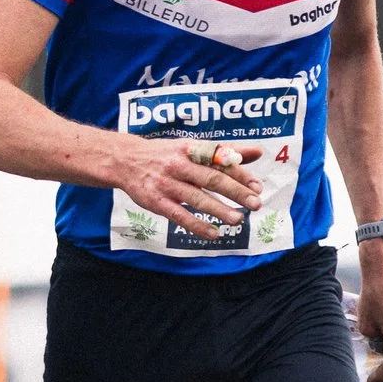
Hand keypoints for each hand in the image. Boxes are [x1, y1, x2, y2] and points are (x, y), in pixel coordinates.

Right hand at [117, 139, 265, 241]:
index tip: (257, 186)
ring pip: (196, 198)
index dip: (240, 173)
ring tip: (238, 219)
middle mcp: (179, 164)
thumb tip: (257, 152)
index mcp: (191, 149)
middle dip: (235, 192)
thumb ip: (224, 151)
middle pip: (211, 179)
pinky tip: (213, 233)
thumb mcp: (192, 147)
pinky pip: (179, 215)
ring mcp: (167, 184)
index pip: (220, 161)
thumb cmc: (165, 154)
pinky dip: (196, 225)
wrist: (124, 160)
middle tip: (255, 203)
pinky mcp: (156, 201)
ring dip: (218, 210)